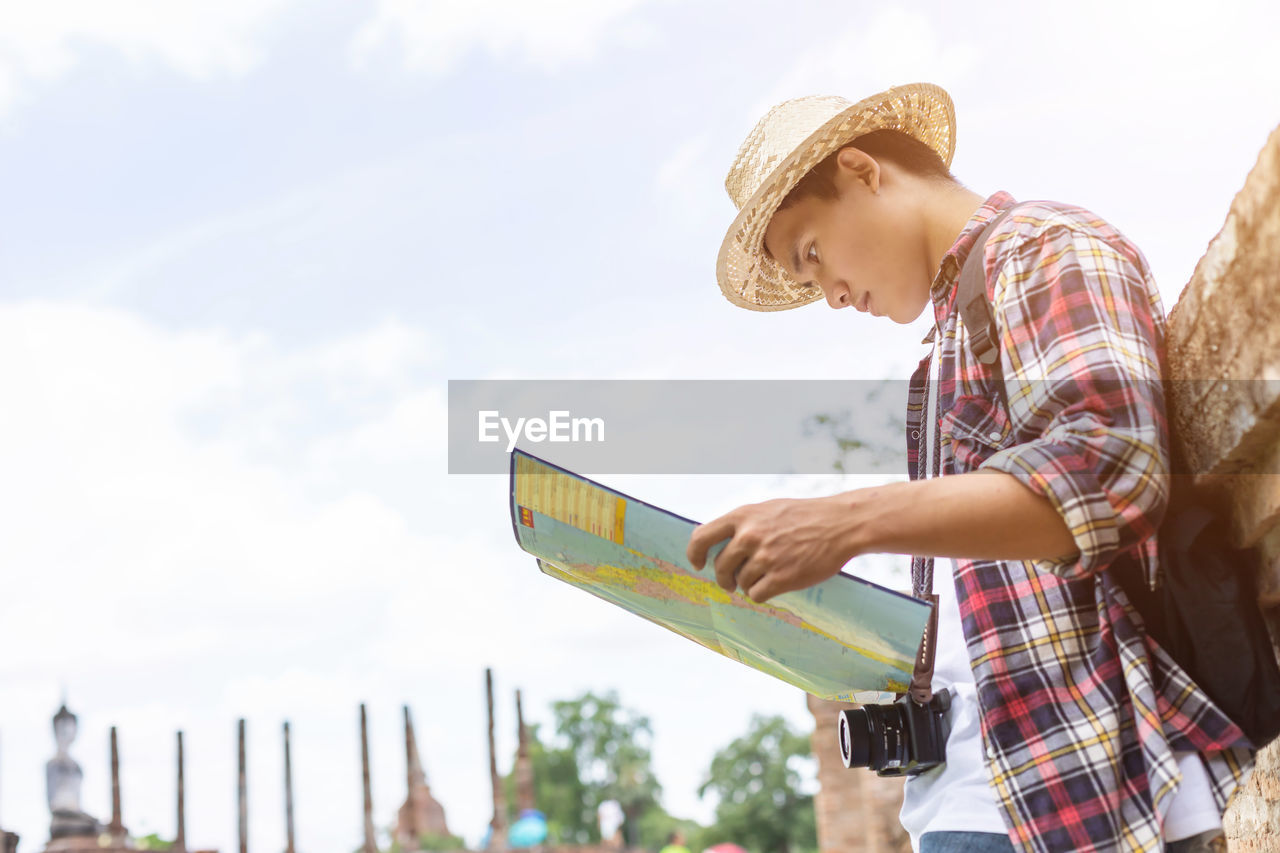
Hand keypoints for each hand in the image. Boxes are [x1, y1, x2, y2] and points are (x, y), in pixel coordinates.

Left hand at [685, 494, 865, 602]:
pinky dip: (762, 594)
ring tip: (765, 576)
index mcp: (743, 516)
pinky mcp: (781, 578)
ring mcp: (765, 558)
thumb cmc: (803, 516)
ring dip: (749, 585)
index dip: (695, 554)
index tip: (699, 564)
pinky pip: (757, 595)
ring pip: (741, 584)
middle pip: (720, 567)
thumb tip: (718, 543)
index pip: (701, 537)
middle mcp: (750, 536)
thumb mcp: (767, 510)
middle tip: (732, 582)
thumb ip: (743, 524)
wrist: (838, 524)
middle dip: (724, 578)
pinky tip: (774, 585)